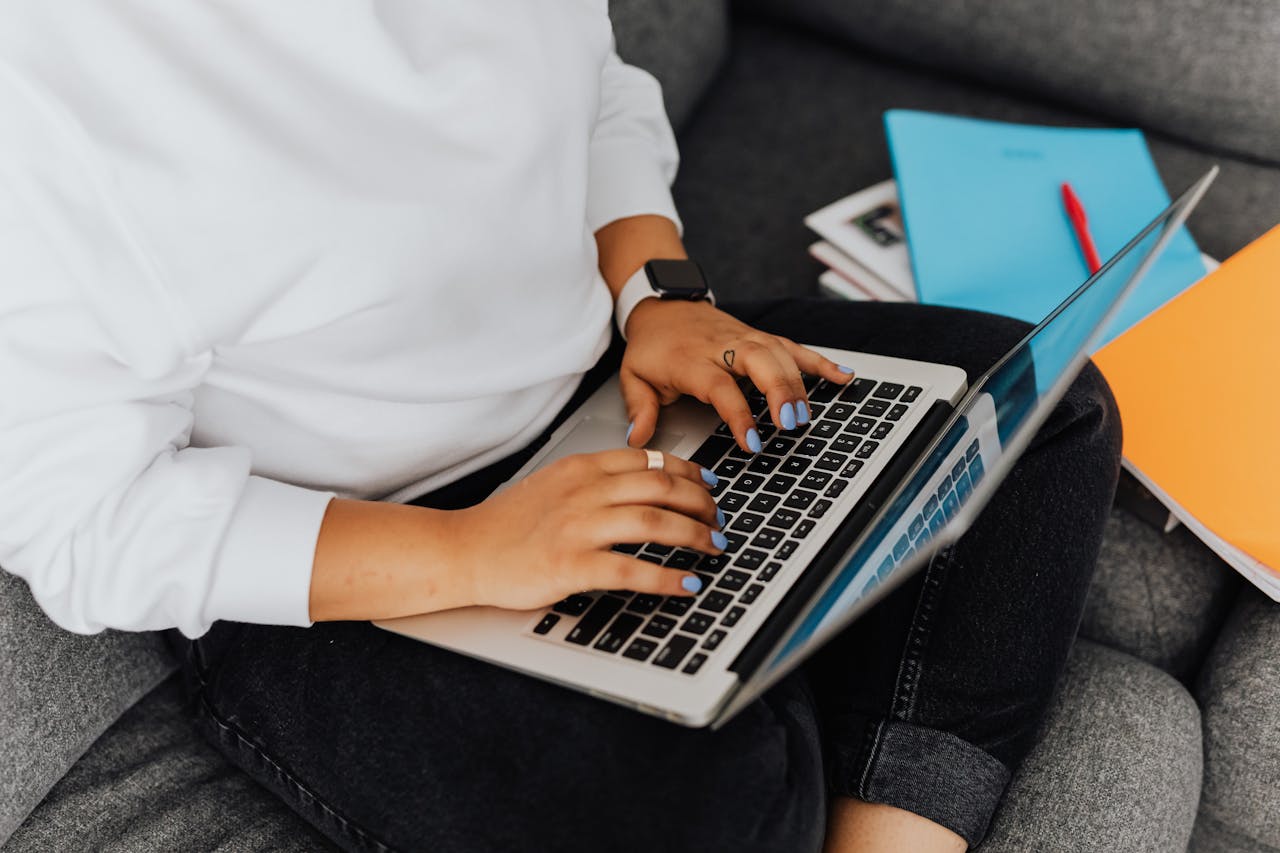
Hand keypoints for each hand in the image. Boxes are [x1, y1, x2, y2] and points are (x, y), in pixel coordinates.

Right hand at [452, 448, 724, 610]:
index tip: (710, 484)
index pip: (650, 460)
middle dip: (702, 503)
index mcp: (582, 468)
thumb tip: (643, 485)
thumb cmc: (507, 524)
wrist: (464, 550)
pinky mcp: (571, 565)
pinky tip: (689, 584)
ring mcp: (578, 528)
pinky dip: (668, 577)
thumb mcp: (553, 484)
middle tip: (719, 520)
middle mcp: (584, 492)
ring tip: (715, 547)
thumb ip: (594, 480)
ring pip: (655, 521)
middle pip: (662, 486)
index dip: (689, 471)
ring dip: (695, 535)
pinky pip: (632, 569)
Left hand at [621, 300, 855, 451]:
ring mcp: (745, 338)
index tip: (752, 442)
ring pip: (780, 353)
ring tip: (809, 415)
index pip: (721, 387)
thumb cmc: (652, 346)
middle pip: (759, 361)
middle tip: (791, 423)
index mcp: (692, 360)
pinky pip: (794, 347)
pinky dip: (819, 362)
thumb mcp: (633, 375)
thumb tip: (639, 439)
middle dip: (779, 391)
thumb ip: (639, 408)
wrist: (662, 305)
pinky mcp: (760, 337)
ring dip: (800, 383)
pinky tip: (843, 376)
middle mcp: (723, 346)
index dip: (739, 414)